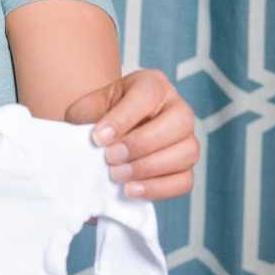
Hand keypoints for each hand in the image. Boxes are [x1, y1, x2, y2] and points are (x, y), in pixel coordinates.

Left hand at [63, 69, 198, 199]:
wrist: (107, 130)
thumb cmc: (100, 114)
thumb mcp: (89, 106)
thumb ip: (87, 115)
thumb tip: (93, 139)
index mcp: (153, 85)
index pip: (148, 95)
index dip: (123, 118)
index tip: (98, 138)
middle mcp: (178, 108)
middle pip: (179, 122)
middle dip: (141, 144)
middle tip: (110, 157)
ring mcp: (187, 138)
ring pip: (187, 153)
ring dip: (149, 168)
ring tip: (117, 175)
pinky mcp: (185, 166)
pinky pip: (184, 181)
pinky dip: (158, 188)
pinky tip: (131, 190)